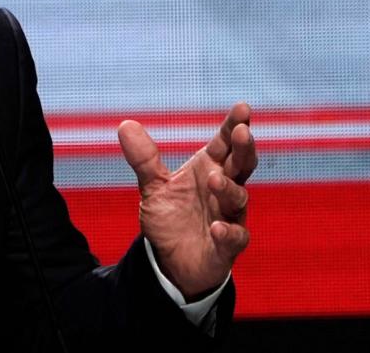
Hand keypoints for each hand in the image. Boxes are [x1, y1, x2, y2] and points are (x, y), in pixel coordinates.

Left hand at [117, 102, 256, 299]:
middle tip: (243, 132)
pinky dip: (227, 231)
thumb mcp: (153, 186)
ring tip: (215, 179)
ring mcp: (229, 217)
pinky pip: (234, 238)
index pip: (225, 144)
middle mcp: (224, 190)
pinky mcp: (227, 246)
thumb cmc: (171, 218)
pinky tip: (217, 227)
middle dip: (244, 148)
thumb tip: (125, 124)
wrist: (171, 260)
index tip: (242, 107)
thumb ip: (144, 159)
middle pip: (242, 165)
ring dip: (229, 188)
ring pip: (238, 199)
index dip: (234, 126)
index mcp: (209, 169)